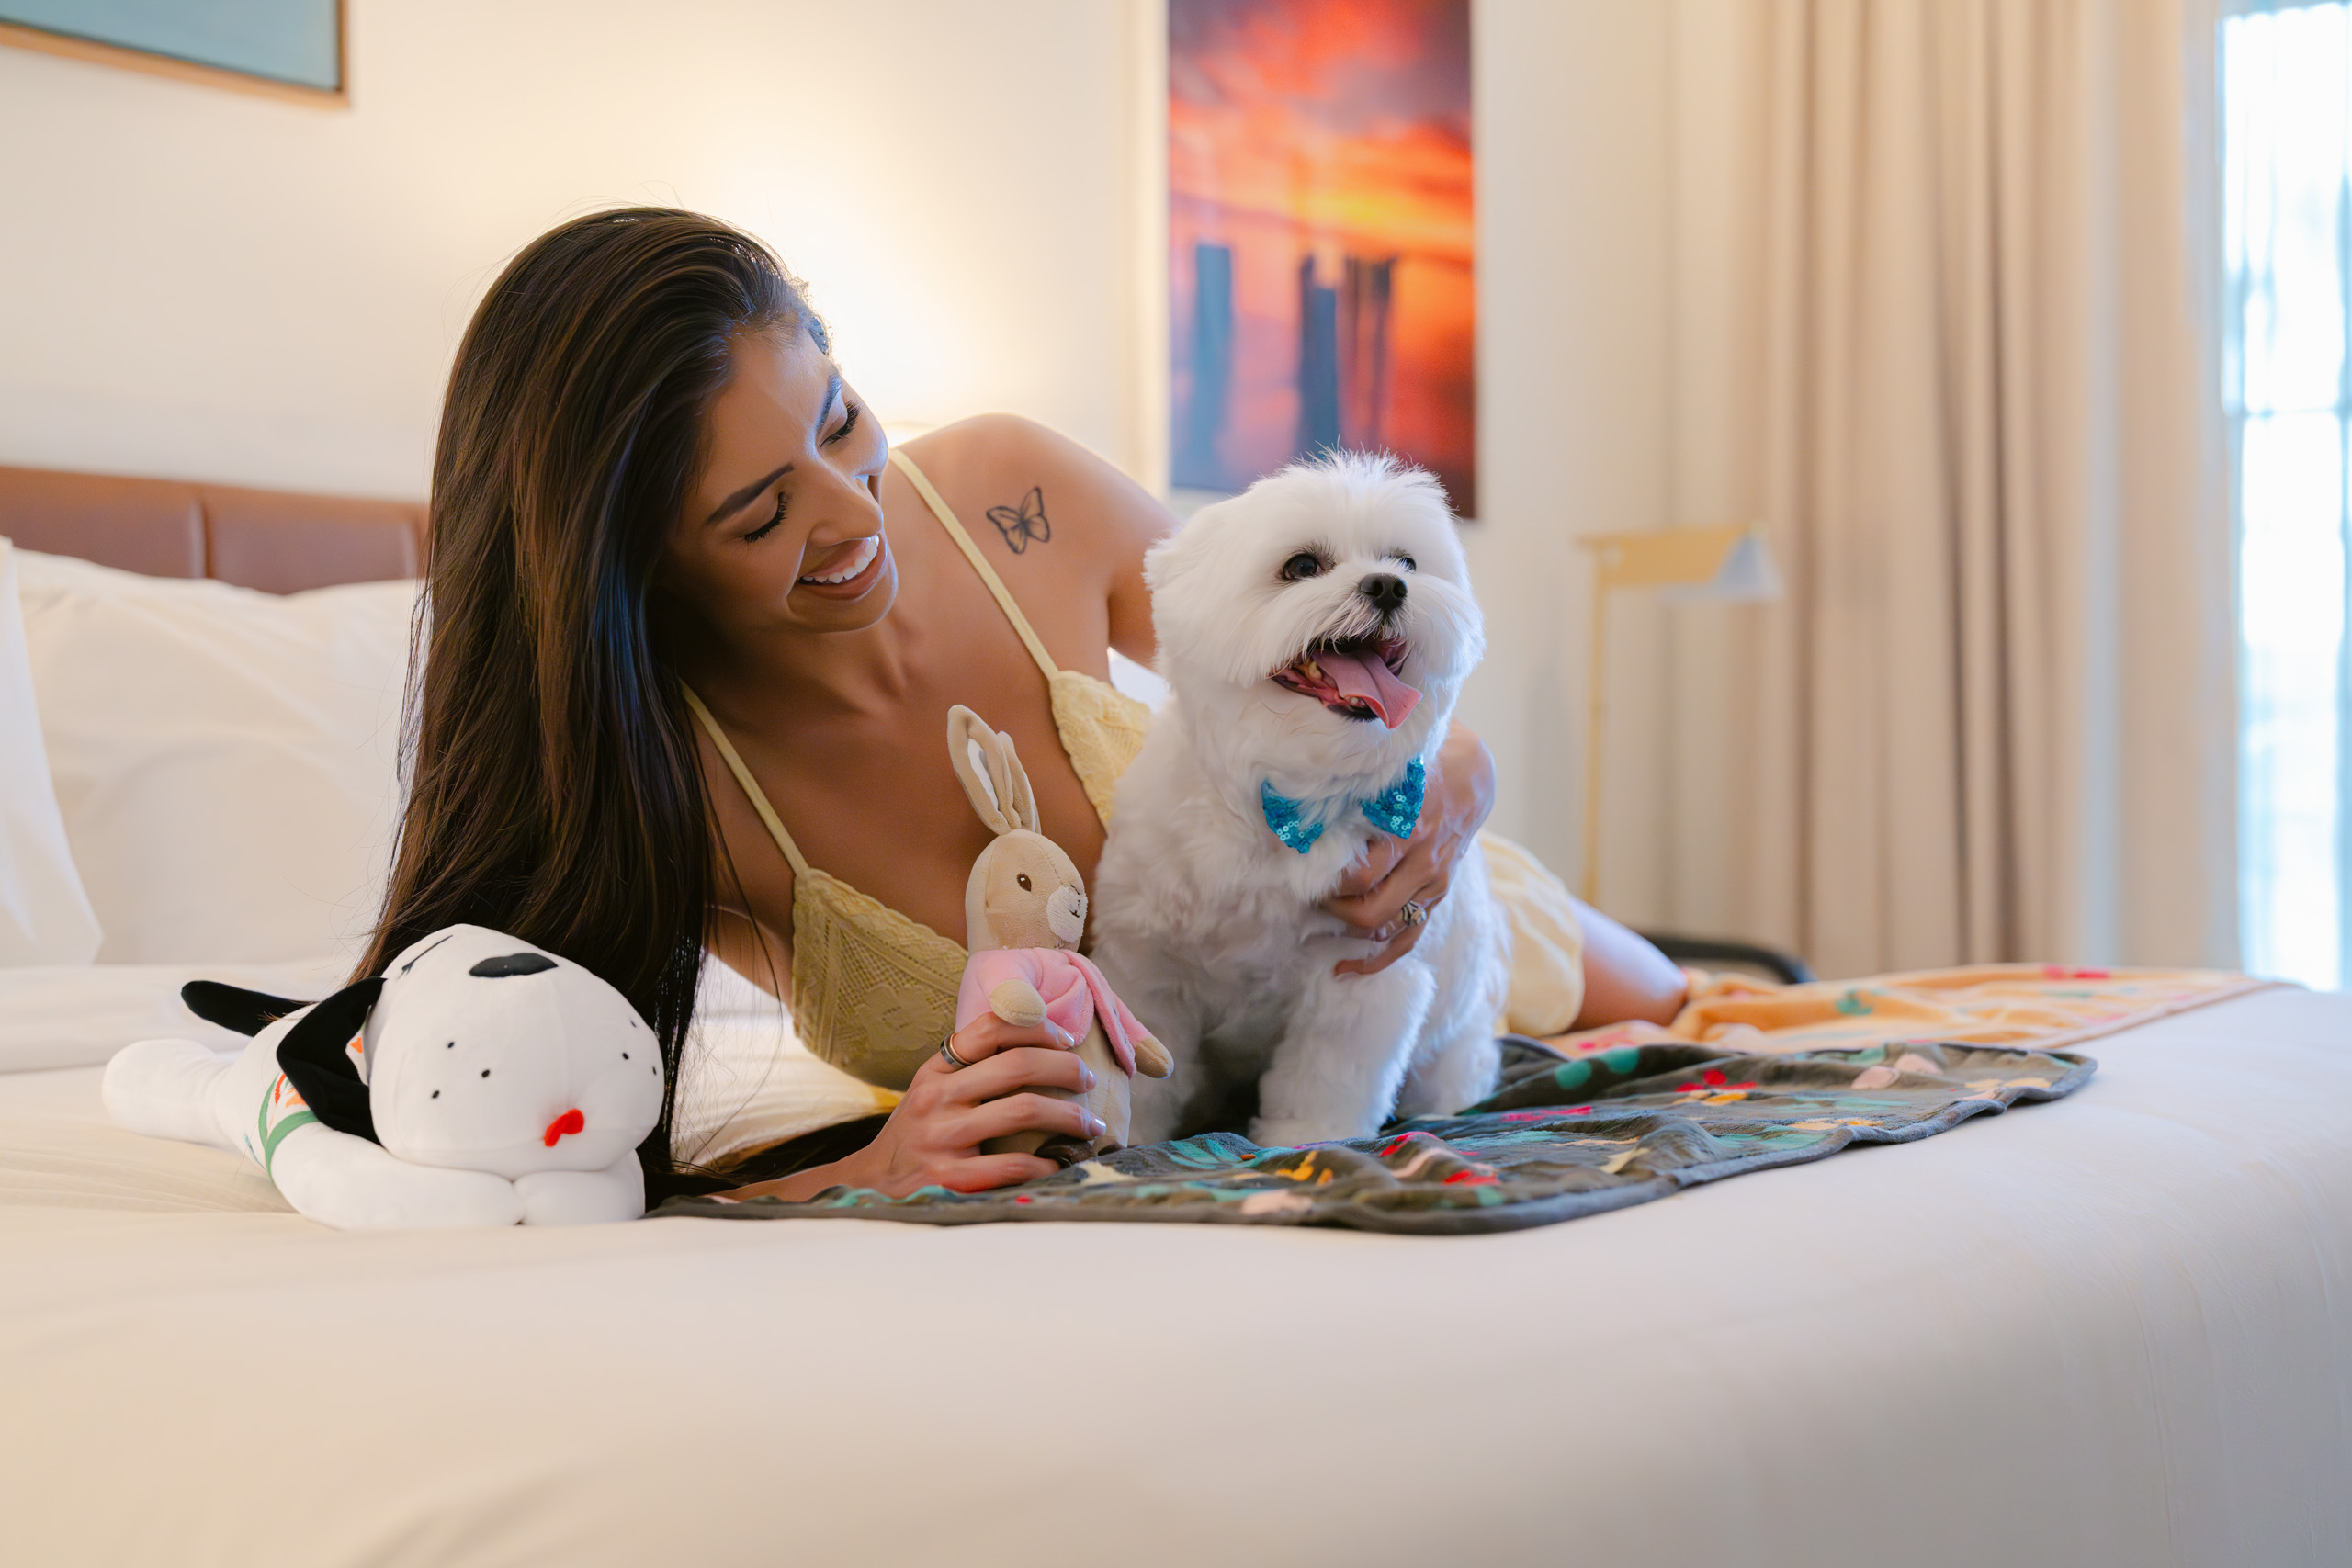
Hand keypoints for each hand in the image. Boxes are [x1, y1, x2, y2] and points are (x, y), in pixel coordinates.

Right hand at [721, 1012, 1100, 1200]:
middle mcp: (937, 1098)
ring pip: (1023, 1111)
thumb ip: (970, 1068)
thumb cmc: (916, 1133)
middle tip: (1088, 1080)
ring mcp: (942, 1138)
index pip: (990, 1027)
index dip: (1037, 1027)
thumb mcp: (930, 1089)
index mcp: (936, 1070)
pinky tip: (1058, 1165)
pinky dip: (1045, 1164)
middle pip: (1017, 1066)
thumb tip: (1039, 1046)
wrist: (869, 1186)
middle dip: (1065, 1070)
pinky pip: (1011, 1164)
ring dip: (1069, 1117)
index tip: (1067, 1039)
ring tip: (1090, 1125)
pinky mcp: (949, 1178)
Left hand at [1320, 724, 1495, 976]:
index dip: (1326, 879)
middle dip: (1332, 907)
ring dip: (1347, 930)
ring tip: (1314, 925)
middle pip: (1371, 908)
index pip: (1362, 873)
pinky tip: (1345, 969)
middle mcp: (1423, 860)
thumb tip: (1303, 786)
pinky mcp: (1436, 896)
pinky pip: (1408, 939)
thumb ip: (1357, 781)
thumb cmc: (1421, 765)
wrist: (1473, 776)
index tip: (1299, 869)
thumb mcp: (1392, 765)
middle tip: (1306, 892)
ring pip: (1388, 927)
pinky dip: (1377, 960)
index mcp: (1410, 825)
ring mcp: (1433, 882)